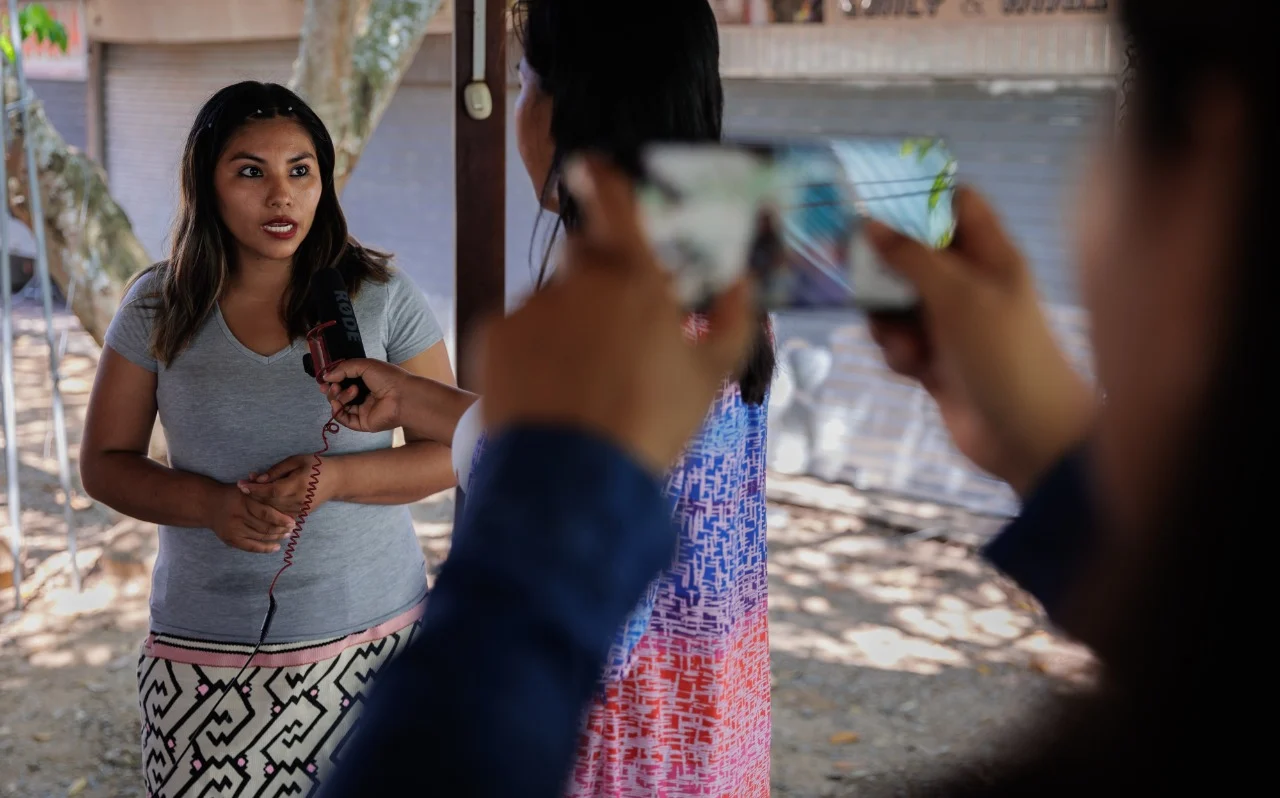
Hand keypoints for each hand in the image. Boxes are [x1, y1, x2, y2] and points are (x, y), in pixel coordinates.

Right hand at [208, 485, 295, 553]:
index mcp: (244, 501)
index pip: (266, 513)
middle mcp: (238, 515)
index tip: (293, 521)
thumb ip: (261, 487)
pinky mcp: (231, 539)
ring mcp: (233, 529)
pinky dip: (265, 548)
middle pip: (265, 526)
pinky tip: (276, 547)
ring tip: (286, 535)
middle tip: (292, 529)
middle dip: (281, 529)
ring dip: (276, 537)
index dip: (281, 519)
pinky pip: (251, 547)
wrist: (209, 505)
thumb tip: (281, 487)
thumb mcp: (246, 487)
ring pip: (260, 537)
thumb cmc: (234, 494)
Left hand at [237, 454, 341, 516]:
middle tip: (242, 486)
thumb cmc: (316, 466)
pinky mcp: (301, 515)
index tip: (240, 484)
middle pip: (269, 502)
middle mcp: (298, 501)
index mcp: (298, 485)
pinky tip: (261, 502)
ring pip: (272, 511)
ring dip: (259, 503)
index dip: (254, 488)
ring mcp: (300, 510)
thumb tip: (257, 479)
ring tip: (249, 494)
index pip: (270, 490)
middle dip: (253, 495)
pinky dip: (269, 509)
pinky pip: (280, 515)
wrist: (337, 480)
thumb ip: (276, 470)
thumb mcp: (297, 461)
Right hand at [319, 360, 409, 432]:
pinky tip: (337, 404)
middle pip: (339, 395)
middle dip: (332, 390)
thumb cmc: (389, 378)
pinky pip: (344, 420)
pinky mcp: (363, 423)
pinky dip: (337, 412)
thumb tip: (326, 376)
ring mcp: (363, 411)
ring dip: (338, 398)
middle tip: (333, 386)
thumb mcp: (364, 365)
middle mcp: (364, 396)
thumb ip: (343, 368)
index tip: (324, 379)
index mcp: (366, 382)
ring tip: (351, 391)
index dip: (332, 381)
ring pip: (340, 406)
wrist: (403, 396)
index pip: (343, 382)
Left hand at [476, 155, 754, 473]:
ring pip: (550, 300)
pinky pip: (517, 330)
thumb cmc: (652, 426)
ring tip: (579, 385)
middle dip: (597, 283)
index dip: (604, 180)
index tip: (592, 169)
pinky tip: (548, 392)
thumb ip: (732, 313)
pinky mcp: (494, 333)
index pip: (615, 202)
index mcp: (635, 278)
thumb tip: (739, 274)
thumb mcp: (711, 374)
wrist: (574, 481)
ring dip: (564, 325)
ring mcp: (532, 305)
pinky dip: (530, 352)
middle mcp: (579, 279)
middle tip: (610, 337)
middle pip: (585, 259)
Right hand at [866, 187, 1096, 495]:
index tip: (878, 201)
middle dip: (885, 266)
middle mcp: (970, 284)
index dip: (921, 199)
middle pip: (915, 255)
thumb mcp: (957, 294)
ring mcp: (952, 324)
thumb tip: (869, 223)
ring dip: (887, 318)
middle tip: (852, 267)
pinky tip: (910, 368)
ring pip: (898, 302)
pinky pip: (900, 342)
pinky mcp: (936, 361)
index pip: (958, 205)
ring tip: (899, 340)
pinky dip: (897, 352)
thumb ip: (911, 256)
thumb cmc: (1002, 352)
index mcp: (989, 255)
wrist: (1026, 435)